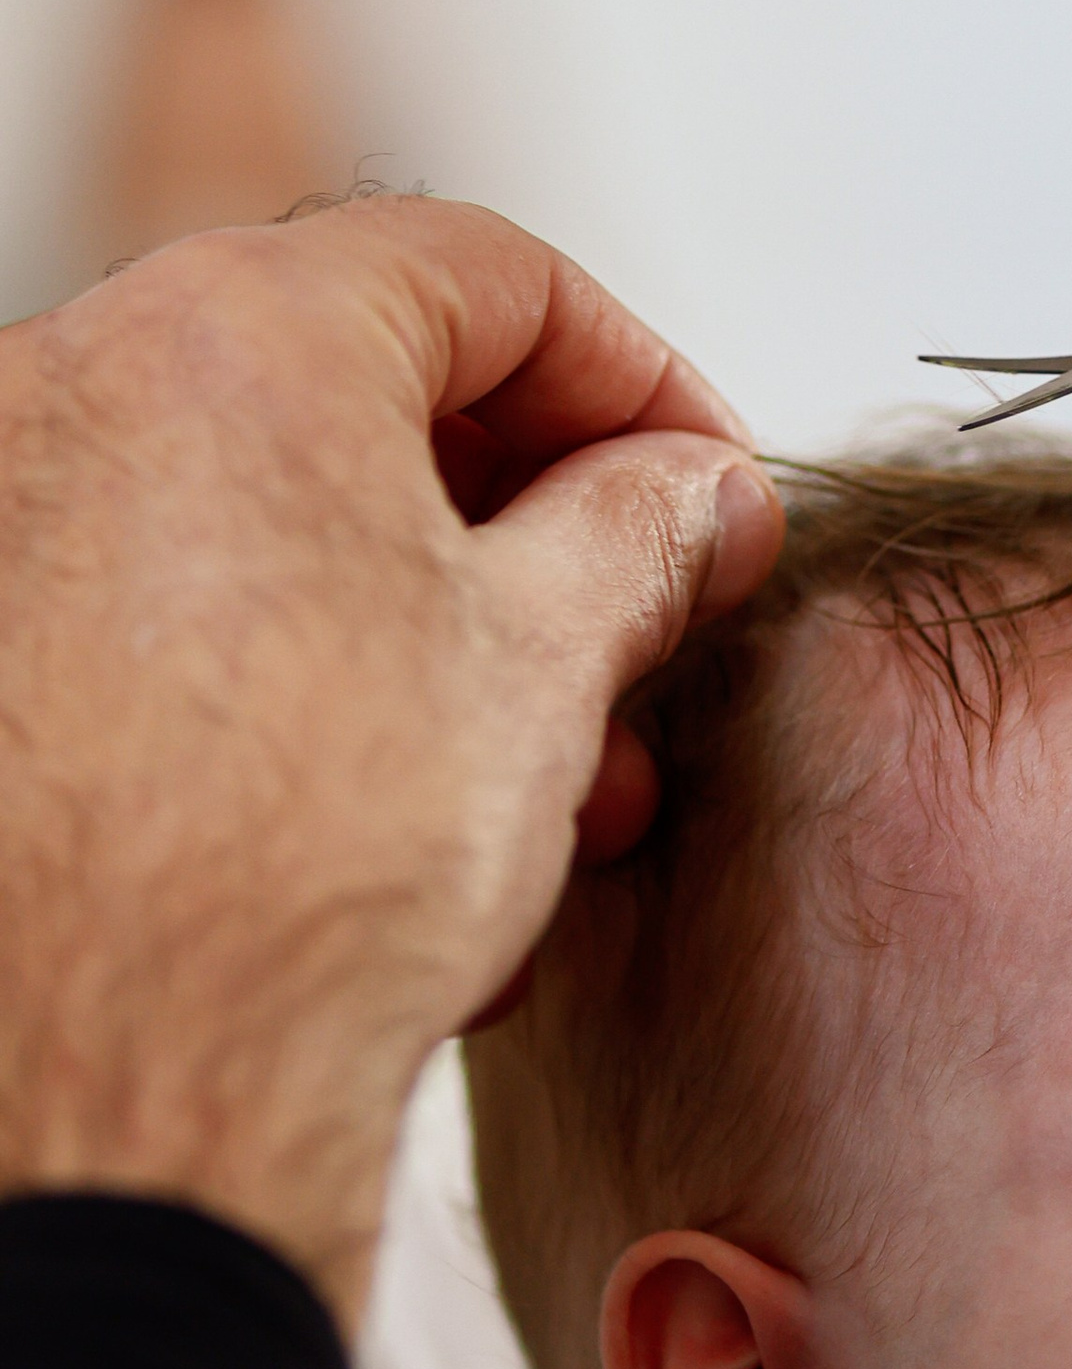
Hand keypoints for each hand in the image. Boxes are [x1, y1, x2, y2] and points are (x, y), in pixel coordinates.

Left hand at [0, 198, 783, 1318]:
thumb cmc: (289, 878)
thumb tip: (692, 494)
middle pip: (370, 391)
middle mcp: (80, 389)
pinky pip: (180, 615)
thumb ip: (645, 528)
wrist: (110, 1095)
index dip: (639, 378)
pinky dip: (307, 679)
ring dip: (434, 621)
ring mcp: (9, 522)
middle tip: (641, 621)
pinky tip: (403, 818)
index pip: (491, 274)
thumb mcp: (550, 660)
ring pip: (275, 519)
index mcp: (236, 336)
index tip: (704, 482)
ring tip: (546, 769)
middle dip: (535, 520)